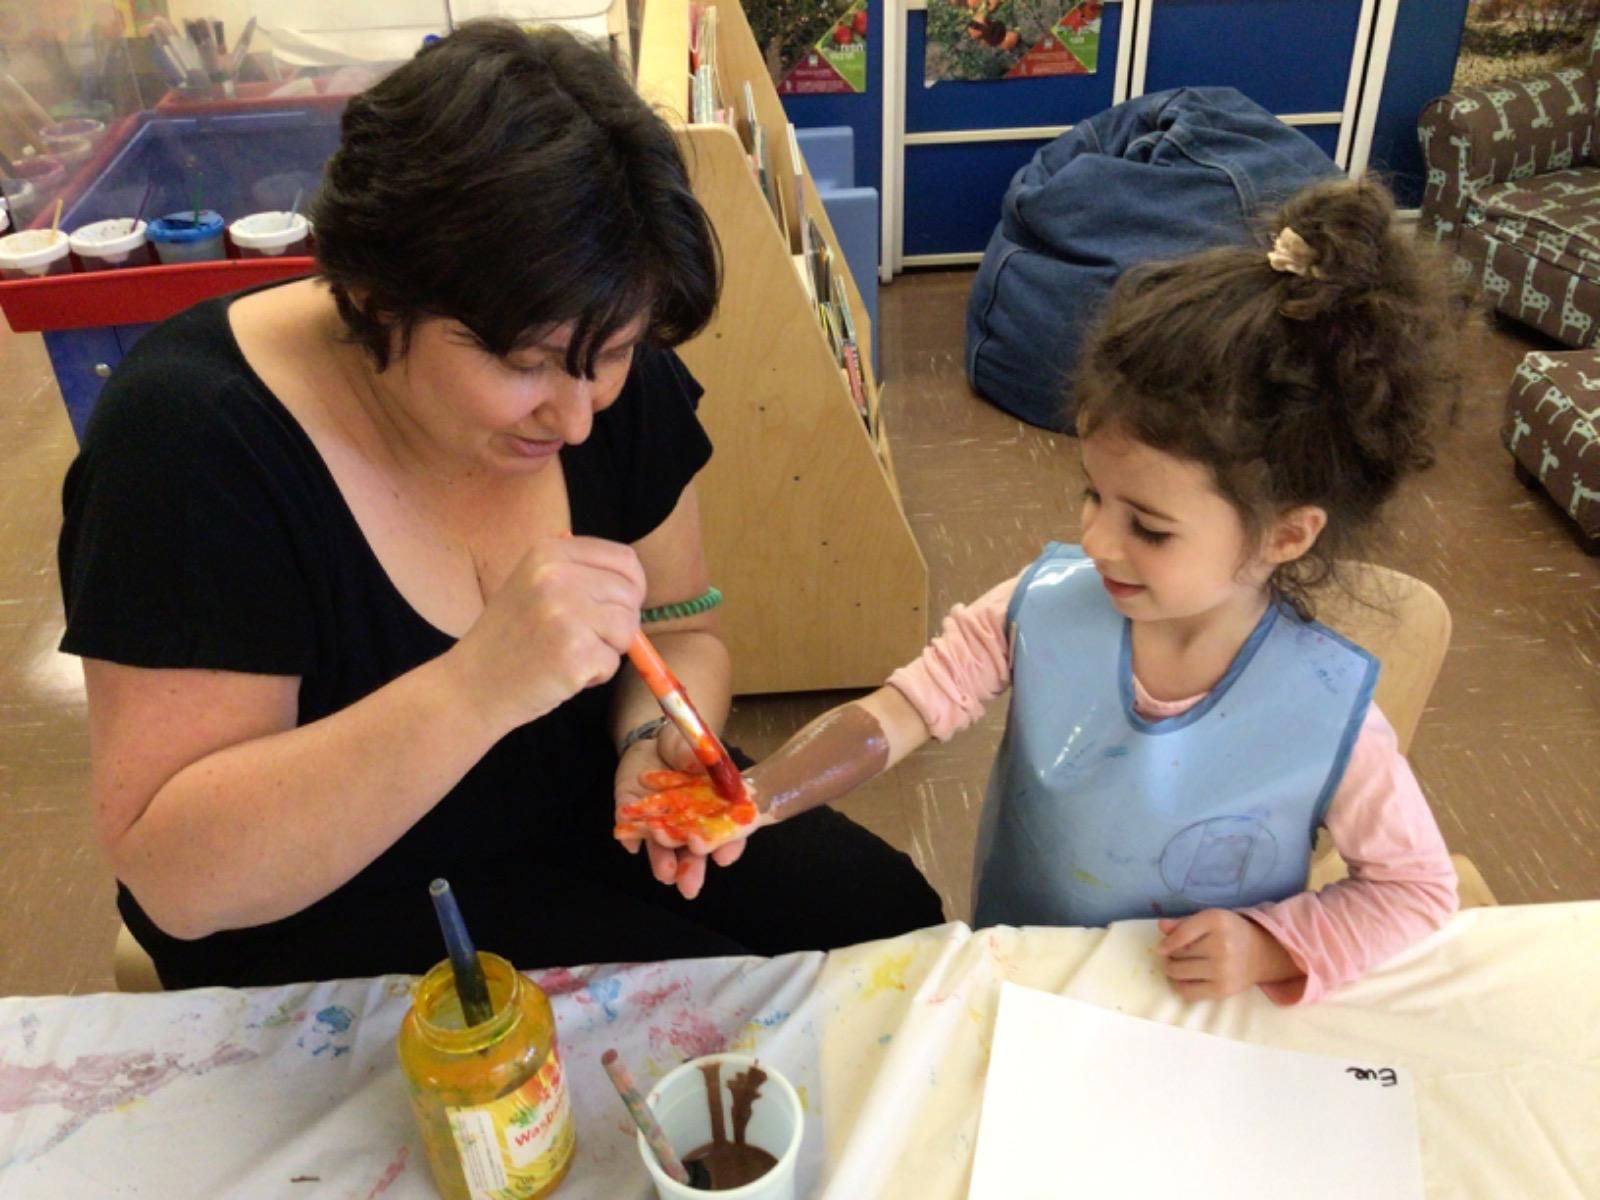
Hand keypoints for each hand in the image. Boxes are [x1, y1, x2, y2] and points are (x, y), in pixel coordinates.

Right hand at [450, 535, 644, 732]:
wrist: (471, 685)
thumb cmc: (509, 638)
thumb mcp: (532, 584)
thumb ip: (579, 573)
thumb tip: (634, 580)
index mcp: (549, 552)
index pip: (624, 558)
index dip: (632, 585)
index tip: (619, 604)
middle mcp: (557, 577)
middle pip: (630, 594)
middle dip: (619, 621)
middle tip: (583, 637)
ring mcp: (566, 614)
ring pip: (628, 628)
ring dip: (608, 649)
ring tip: (571, 653)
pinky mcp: (575, 653)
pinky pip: (612, 662)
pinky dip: (595, 675)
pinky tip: (563, 673)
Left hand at [613, 727, 750, 899]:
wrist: (654, 741)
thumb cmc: (685, 745)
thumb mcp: (697, 745)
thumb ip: (699, 757)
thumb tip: (697, 765)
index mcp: (714, 806)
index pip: (726, 830)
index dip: (727, 844)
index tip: (723, 858)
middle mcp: (689, 822)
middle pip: (693, 851)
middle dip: (691, 868)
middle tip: (689, 886)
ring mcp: (660, 821)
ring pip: (662, 847)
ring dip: (662, 859)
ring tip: (665, 873)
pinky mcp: (633, 815)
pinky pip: (629, 830)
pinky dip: (630, 838)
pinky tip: (630, 845)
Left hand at [1155, 910, 1301, 1000]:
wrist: (1260, 954)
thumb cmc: (1229, 932)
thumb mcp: (1209, 919)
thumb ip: (1184, 923)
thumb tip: (1161, 926)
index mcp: (1217, 922)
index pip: (1181, 933)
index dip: (1167, 942)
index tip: (1161, 948)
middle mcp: (1221, 946)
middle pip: (1178, 953)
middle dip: (1171, 955)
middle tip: (1175, 955)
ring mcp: (1222, 970)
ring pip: (1179, 972)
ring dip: (1172, 969)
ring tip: (1178, 965)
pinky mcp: (1222, 990)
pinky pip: (1188, 992)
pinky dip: (1180, 986)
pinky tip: (1185, 979)